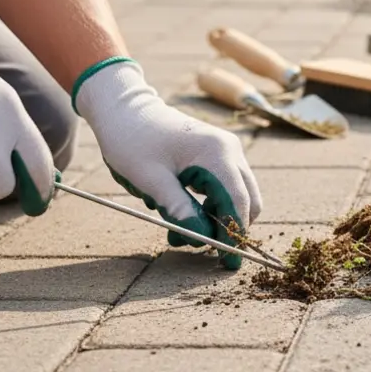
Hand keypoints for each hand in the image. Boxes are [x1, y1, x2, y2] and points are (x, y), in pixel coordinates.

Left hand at [73, 58, 261, 268]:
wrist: (122, 108)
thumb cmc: (132, 140)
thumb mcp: (151, 179)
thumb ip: (179, 209)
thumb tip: (202, 238)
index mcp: (217, 154)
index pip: (238, 202)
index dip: (234, 235)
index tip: (227, 263)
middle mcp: (229, 151)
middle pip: (247, 201)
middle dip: (227, 229)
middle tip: (200, 249)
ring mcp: (225, 151)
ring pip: (237, 196)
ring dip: (215, 219)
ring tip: (178, 233)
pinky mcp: (216, 155)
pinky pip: (224, 188)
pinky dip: (210, 207)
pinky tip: (183, 216)